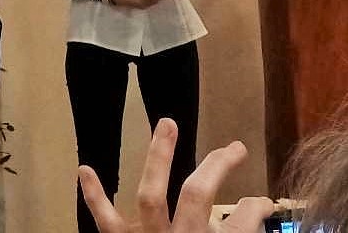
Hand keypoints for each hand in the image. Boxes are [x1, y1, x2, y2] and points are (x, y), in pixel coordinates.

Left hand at [79, 118, 273, 232]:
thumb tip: (261, 208)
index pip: (244, 222)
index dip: (255, 208)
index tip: (263, 202)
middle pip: (197, 195)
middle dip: (215, 166)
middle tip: (234, 147)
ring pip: (151, 196)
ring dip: (158, 158)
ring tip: (167, 125)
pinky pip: (105, 221)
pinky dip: (94, 196)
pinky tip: (84, 169)